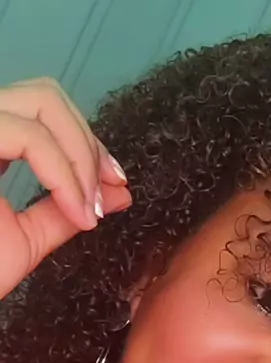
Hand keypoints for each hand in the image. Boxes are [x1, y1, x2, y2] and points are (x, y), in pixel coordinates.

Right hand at [0, 77, 131, 299]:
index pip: (44, 111)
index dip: (86, 142)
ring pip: (42, 102)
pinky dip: (63, 173)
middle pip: (46, 95)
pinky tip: (76, 209)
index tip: (115, 184)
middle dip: (88, 143)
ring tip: (90, 209)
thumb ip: (66, 212)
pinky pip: (29, 138)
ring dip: (80, 157)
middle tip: (106, 193)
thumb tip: (120, 195)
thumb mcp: (27, 238)